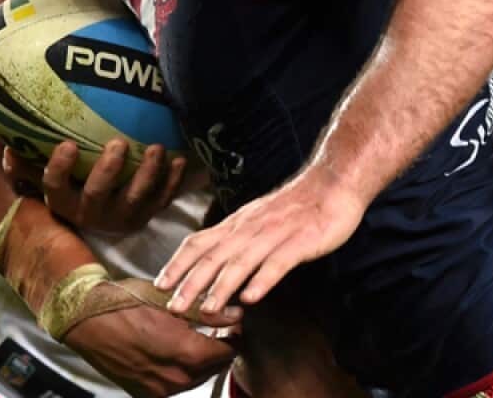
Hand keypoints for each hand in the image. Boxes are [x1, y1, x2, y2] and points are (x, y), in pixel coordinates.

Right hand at [3, 139, 186, 232]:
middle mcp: (93, 214)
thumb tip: (6, 144)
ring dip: (148, 173)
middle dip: (108, 170)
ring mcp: (123, 216)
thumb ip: (27, 163)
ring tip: (156, 148)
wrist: (104, 212)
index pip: (54, 188)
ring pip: (136, 199)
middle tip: (118, 143)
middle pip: (98, 195)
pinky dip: (172, 181)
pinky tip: (180, 160)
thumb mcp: (47, 177)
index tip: (66, 144)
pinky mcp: (147, 214)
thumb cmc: (72, 185)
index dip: (59, 169)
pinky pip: (162, 199)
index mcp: (64, 203)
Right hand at [63, 303, 236, 397]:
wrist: (85, 318)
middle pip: (214, 367)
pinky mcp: (142, 393)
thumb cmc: (127, 303)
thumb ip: (210, 313)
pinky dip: (181, 369)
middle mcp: (174, 378)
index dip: (235, 335)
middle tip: (217, 327)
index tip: (234, 323)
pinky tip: (175, 349)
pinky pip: (173, 384)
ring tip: (197, 336)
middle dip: (219, 348)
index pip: (228, 352)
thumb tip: (239, 314)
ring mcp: (157, 389)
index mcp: (186, 354)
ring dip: (201, 360)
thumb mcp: (172, 301)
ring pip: (195, 377)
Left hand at [154, 171, 366, 324]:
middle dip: (192, 283)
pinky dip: (263, 280)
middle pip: (215, 256)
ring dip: (222, 287)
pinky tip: (252, 298)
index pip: (199, 242)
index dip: (178, 264)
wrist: (332, 182)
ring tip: (208, 310)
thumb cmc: (296, 205)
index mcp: (238, 223)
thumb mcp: (258, 218)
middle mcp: (250, 228)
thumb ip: (237, 239)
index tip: (160, 285)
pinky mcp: (301, 241)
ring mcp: (275, 234)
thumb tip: (214, 265)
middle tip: (174, 308)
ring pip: (242, 262)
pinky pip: (278, 262)